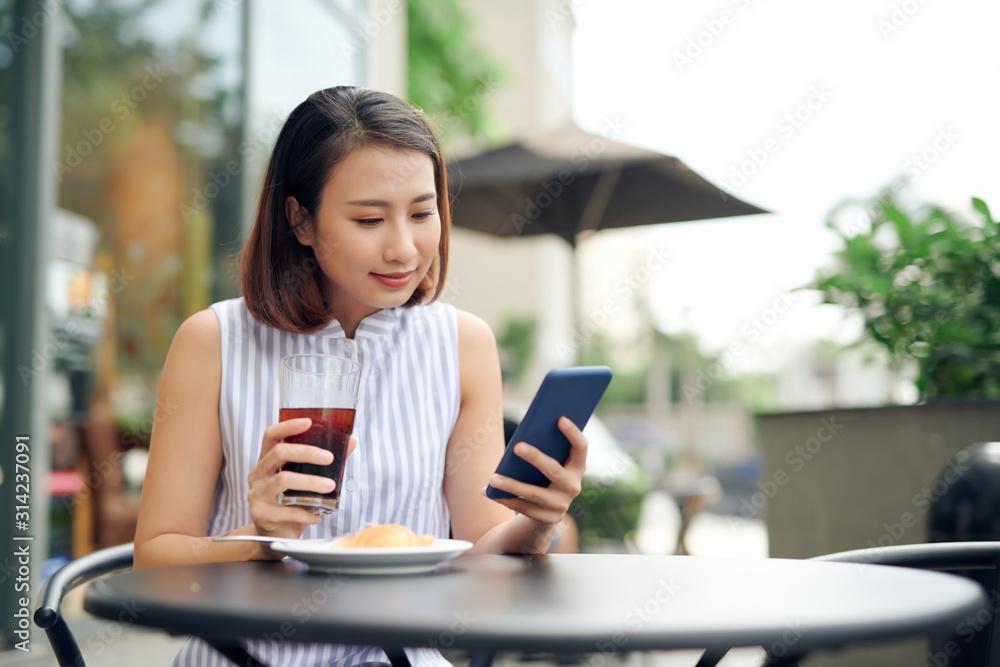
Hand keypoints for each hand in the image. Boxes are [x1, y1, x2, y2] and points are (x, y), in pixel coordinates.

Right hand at [246, 418, 356, 554]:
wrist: (274, 536)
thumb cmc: (290, 503)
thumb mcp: (305, 478)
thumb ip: (324, 461)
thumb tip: (350, 442)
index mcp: (267, 461)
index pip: (271, 435)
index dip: (288, 426)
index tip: (308, 422)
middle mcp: (258, 474)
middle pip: (278, 453)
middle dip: (306, 453)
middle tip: (328, 458)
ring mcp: (257, 494)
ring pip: (283, 480)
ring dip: (310, 482)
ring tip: (330, 486)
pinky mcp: (261, 514)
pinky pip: (286, 511)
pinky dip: (306, 513)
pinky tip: (318, 515)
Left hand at [485, 416, 587, 526]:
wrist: (547, 512)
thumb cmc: (545, 476)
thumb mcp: (551, 462)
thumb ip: (546, 448)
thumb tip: (526, 431)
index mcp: (577, 467)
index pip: (581, 447)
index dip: (573, 433)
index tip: (560, 418)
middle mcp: (573, 486)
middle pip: (554, 470)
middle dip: (535, 458)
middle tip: (516, 446)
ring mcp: (561, 505)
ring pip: (534, 494)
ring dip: (512, 485)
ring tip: (493, 478)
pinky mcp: (547, 519)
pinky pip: (524, 509)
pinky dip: (505, 499)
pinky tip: (489, 492)